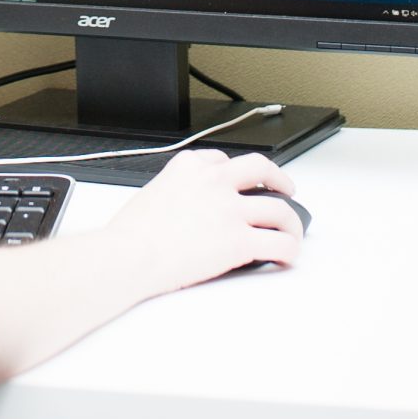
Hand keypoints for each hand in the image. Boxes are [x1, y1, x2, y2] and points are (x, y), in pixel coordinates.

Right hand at [96, 149, 305, 292]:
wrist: (126, 255)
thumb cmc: (128, 235)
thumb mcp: (151, 194)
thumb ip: (174, 193)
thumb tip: (184, 212)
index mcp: (189, 166)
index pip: (223, 160)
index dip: (237, 174)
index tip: (241, 183)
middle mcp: (215, 181)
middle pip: (261, 169)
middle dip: (279, 178)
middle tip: (286, 190)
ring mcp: (230, 209)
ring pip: (279, 209)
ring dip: (291, 222)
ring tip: (291, 233)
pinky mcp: (239, 240)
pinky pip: (279, 243)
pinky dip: (289, 250)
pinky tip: (286, 257)